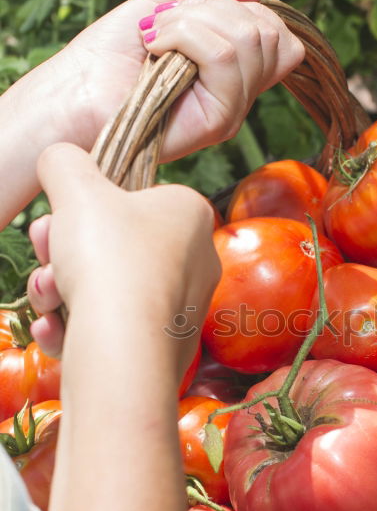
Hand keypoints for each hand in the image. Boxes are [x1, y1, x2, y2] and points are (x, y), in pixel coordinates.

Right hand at [26, 143, 220, 372]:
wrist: (123, 349)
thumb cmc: (109, 258)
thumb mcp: (76, 187)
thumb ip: (65, 162)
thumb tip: (59, 159)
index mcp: (190, 215)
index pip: (134, 198)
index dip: (86, 206)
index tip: (57, 216)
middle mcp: (196, 261)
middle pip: (113, 246)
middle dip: (65, 251)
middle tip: (46, 252)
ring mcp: (181, 309)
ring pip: (106, 289)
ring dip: (61, 288)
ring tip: (49, 294)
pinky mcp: (162, 351)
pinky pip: (112, 329)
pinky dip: (76, 327)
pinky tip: (55, 330)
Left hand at [41, 0, 305, 158]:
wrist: (72, 95)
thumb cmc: (107, 56)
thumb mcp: (162, 1)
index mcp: (235, 72)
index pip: (278, 33)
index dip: (239, 7)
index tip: (185, 14)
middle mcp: (240, 95)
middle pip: (267, 31)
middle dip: (209, 8)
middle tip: (163, 26)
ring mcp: (232, 111)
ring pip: (247, 39)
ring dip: (190, 20)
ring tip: (154, 39)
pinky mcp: (217, 122)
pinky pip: (223, 56)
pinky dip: (182, 35)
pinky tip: (153, 50)